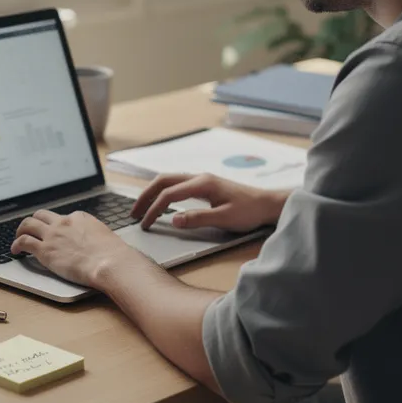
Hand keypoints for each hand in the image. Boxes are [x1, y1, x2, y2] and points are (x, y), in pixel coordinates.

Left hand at [11, 210, 151, 287]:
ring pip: (28, 224)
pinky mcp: (45, 251)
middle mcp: (63, 222)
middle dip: (34, 221)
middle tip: (30, 229)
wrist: (110, 262)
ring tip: (18, 237)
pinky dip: (16, 244)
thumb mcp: (104, 236)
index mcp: (79, 217)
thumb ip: (94, 235)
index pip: (62, 217)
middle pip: (41, 215)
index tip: (53, 231)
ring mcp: (52, 235)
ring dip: (21, 230)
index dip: (55, 224)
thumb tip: (97, 242)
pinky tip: (15, 250)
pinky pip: (24, 242)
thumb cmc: (114, 254)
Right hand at [132, 173, 289, 231]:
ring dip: (152, 193)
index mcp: (203, 184)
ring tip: (141, 208)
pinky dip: (163, 192)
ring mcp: (202, 180)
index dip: (154, 209)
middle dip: (145, 196)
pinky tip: (160, 203)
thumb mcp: (225, 219)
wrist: (268, 204)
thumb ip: (198, 219)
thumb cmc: (250, 212)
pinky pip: (177, 184)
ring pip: (169, 180)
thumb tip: (174, 220)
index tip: (145, 224)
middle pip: (163, 181)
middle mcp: (200, 178)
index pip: (169, 194)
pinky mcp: (205, 185)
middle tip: (133, 213)